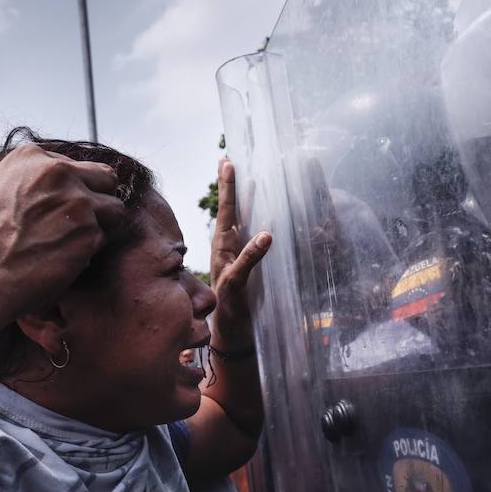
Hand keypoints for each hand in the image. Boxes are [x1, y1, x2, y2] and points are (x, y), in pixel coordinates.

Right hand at [0, 144, 125, 317]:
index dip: (75, 191)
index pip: (79, 166)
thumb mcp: (1, 190)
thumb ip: (37, 181)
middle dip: (98, 201)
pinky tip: (62, 260)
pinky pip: (106, 239)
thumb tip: (72, 183)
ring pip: (115, 209)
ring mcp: (77, 201)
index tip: (57, 212)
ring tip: (70, 244)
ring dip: (100, 227)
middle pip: (107, 179)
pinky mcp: (89, 232)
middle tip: (78, 226)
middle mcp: (57, 172)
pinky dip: (90, 252)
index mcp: (31, 156)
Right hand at [210, 158, 271, 346]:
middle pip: (225, 213)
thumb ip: (252, 249)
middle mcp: (223, 251)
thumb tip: (267, 227)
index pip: (229, 210)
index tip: (227, 161)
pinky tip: (266, 236)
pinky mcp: (234, 285)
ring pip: (230, 232)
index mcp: (227, 245)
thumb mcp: (248, 269)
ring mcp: (226, 266)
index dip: (228, 186)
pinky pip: (244, 266)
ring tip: (242, 180)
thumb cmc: (242, 298)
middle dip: (226, 187)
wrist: (232, 331)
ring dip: (235, 206)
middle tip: (227, 161)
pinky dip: (254, 251)